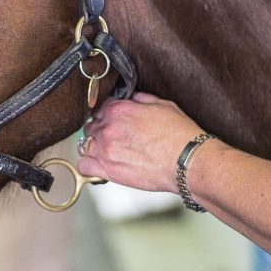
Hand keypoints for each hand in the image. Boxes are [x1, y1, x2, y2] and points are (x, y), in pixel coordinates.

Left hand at [77, 92, 203, 192]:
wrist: (187, 161)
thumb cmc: (180, 135)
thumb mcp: (163, 105)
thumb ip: (141, 100)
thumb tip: (133, 99)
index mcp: (120, 109)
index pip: (100, 108)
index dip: (106, 114)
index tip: (112, 121)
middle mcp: (109, 128)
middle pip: (91, 126)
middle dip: (100, 130)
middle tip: (113, 138)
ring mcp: (106, 150)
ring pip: (85, 145)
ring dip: (93, 147)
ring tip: (107, 153)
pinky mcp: (108, 170)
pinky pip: (84, 167)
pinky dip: (88, 166)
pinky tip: (99, 166)